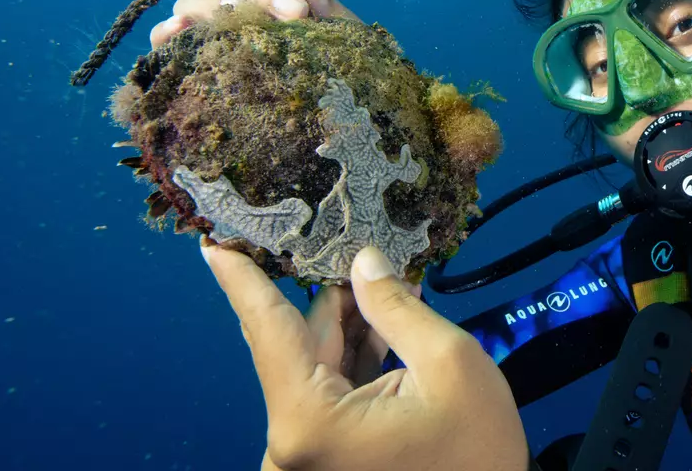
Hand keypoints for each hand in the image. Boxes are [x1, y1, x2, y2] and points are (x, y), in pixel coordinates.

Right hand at [150, 0, 360, 47]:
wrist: (339, 113)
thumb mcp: (338, 33)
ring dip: (218, 6)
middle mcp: (235, 10)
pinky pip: (167, 40)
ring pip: (195, 4)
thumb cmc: (340, 68)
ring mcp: (212, 33)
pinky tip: (176, 30)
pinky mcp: (192, 60)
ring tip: (242, 19)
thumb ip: (321, 6)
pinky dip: (167, 31)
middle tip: (297, 14)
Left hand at [202, 242, 528, 470]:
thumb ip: (395, 307)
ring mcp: (306, 451)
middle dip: (329, 297)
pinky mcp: (323, 455)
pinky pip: (328, 391)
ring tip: (389, 287)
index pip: (267, 330)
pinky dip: (353, 357)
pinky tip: (386, 323)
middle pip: (298, 347)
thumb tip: (361, 262)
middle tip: (356, 247)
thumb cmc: (477, 448)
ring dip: (348, 326)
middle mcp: (292, 440)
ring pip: (314, 366)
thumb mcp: (451, 363)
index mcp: (310, 421)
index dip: (243, 280)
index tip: (213, 241)